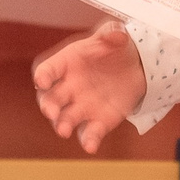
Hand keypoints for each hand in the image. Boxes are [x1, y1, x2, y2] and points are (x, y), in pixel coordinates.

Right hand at [31, 22, 145, 152]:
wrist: (137, 66)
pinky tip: (91, 146)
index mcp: (66, 63)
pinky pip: (91, 133)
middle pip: (50, 99)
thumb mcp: (115, 35)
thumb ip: (113, 33)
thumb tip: (117, 34)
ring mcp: (82, 106)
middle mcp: (69, 87)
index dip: (43, 75)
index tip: (42, 80)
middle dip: (48, 106)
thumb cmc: (116, 48)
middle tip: (50, 112)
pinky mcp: (99, 121)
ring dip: (62, 125)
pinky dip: (89, 140)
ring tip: (64, 130)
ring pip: (66, 119)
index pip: (48, 70)